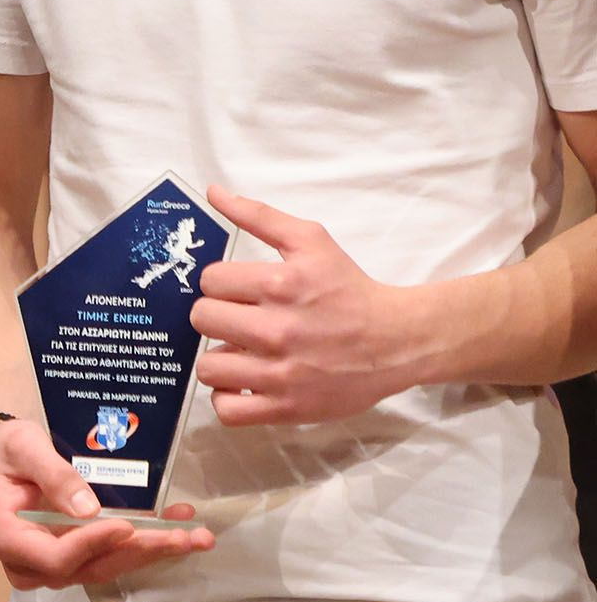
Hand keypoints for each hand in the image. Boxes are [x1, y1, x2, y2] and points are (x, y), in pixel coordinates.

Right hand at [0, 413, 214, 587]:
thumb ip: (53, 476)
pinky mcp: (75, 553)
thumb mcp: (22, 448)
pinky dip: (147, 541)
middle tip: (183, 537)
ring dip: (152, 552)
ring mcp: (54, 560)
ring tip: (195, 536)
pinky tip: (179, 525)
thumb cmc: (3, 449)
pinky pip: (112, 554)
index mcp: (7, 537)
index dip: (92, 545)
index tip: (126, 526)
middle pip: (88, 568)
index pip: (53, 557)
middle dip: (140, 552)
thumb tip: (89, 509)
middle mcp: (29, 560)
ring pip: (106, 567)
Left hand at [195, 190, 428, 425]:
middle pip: (202, 319)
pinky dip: (229, 398)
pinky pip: (227, 409)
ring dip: (220, 360)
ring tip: (244, 353)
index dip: (221, 284)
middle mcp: (278, 329)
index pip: (209, 280)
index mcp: (281, 284)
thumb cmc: (350, 289)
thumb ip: (259, 216)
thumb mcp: (311, 241)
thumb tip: (213, 191)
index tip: (242, 291)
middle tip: (242, 321)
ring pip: (207, 368)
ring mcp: (281, 372)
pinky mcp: (286, 408)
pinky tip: (247, 382)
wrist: (399, 341)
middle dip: (218, 317)